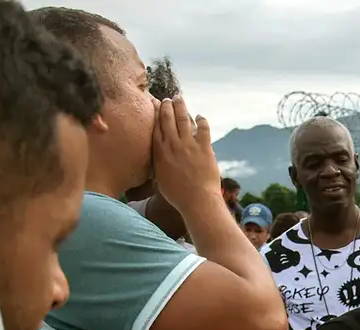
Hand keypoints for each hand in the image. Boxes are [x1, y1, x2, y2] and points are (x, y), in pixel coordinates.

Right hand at [151, 97, 219, 213]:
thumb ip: (157, 163)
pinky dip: (201, 120)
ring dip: (181, 107)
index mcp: (159, 151)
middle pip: (167, 118)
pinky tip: (200, 116)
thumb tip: (157, 157)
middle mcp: (172, 144)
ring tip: (179, 99)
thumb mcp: (159, 178)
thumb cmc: (177, 194)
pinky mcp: (204, 148)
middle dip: (167, 106)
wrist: (197, 200)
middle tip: (168, 99)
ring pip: (183, 118)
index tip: (154, 103)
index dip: (155, 112)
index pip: (155, 125)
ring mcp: (188, 145)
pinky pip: (203, 129)